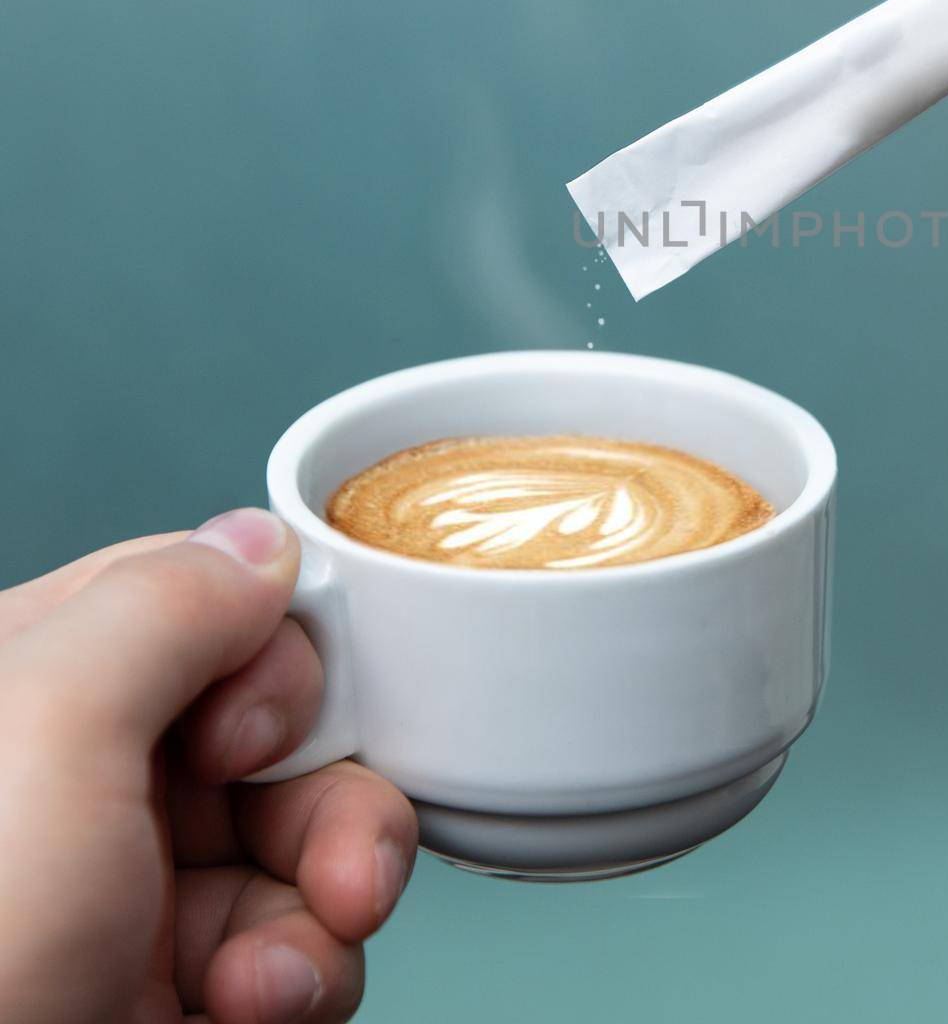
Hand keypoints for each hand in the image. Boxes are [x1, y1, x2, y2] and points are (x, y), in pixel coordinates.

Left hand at [0, 510, 417, 1023]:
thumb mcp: (48, 734)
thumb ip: (164, 607)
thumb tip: (261, 541)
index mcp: (34, 686)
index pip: (203, 605)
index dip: (270, 656)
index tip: (256, 730)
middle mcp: (83, 782)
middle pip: (280, 731)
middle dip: (334, 795)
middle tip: (343, 860)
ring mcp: (129, 894)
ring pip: (308, 841)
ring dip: (332, 898)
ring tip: (281, 973)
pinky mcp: (170, 992)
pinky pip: (298, 945)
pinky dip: (305, 976)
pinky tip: (257, 1009)